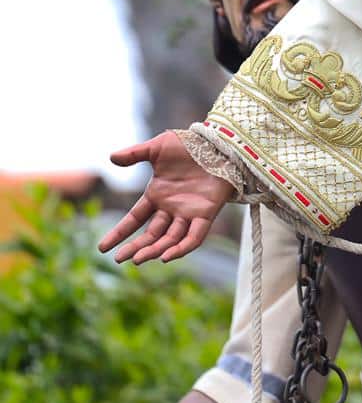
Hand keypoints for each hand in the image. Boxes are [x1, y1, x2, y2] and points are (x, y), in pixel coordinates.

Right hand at [102, 131, 235, 264]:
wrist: (218, 142)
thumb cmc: (189, 144)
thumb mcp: (158, 147)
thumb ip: (135, 153)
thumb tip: (111, 157)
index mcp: (157, 195)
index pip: (135, 219)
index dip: (120, 233)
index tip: (102, 247)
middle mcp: (172, 208)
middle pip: (151, 234)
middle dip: (135, 247)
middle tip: (118, 259)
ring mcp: (189, 213)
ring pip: (169, 239)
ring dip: (154, 250)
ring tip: (137, 259)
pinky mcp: (206, 214)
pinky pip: (194, 237)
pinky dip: (181, 248)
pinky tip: (165, 257)